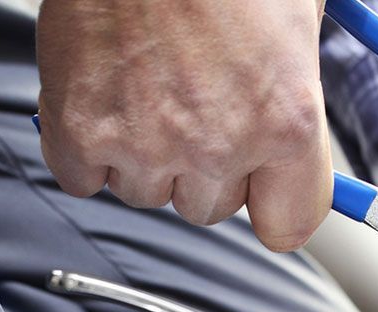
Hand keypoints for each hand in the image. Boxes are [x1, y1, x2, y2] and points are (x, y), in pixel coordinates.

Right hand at [36, 0, 330, 251]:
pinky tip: (104, 92)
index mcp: (286, 120)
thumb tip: (296, 144)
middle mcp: (219, 143)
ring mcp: (146, 143)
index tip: (261, 188)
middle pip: (209, 208)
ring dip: (144, 152)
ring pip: (146, 192)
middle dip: (203, 166)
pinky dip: (86, 144)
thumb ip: (296, 95)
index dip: (271, 201)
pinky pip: (83, 177)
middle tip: (194, 99)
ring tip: (147, 81)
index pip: (287, 226)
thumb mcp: (298, 19)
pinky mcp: (80, 132)